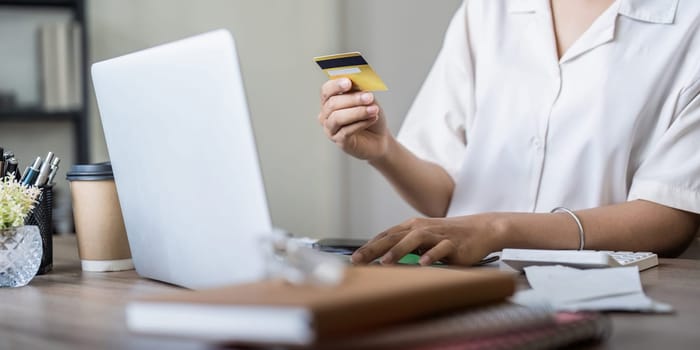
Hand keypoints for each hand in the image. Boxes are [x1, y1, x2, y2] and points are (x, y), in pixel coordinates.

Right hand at [318, 78, 390, 160]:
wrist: (379, 137)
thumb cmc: (370, 116)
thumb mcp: (366, 98)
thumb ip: (359, 90)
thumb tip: (356, 81)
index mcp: (330, 100)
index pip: (326, 90)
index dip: (336, 85)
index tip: (348, 82)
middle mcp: (326, 115)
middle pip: (332, 103)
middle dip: (352, 99)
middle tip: (369, 97)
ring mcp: (330, 129)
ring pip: (338, 117)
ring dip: (358, 112)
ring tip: (374, 109)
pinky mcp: (339, 141)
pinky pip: (346, 131)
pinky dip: (361, 123)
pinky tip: (372, 119)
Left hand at [351, 215, 505, 265]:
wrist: (480, 229)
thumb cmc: (448, 236)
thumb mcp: (423, 240)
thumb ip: (406, 247)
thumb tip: (383, 260)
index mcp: (411, 227)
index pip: (385, 236)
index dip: (368, 247)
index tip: (353, 259)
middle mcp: (421, 228)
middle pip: (393, 237)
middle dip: (374, 249)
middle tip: (358, 260)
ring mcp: (437, 235)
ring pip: (414, 240)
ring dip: (398, 251)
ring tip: (385, 262)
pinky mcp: (453, 243)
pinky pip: (441, 249)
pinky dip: (432, 255)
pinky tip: (423, 263)